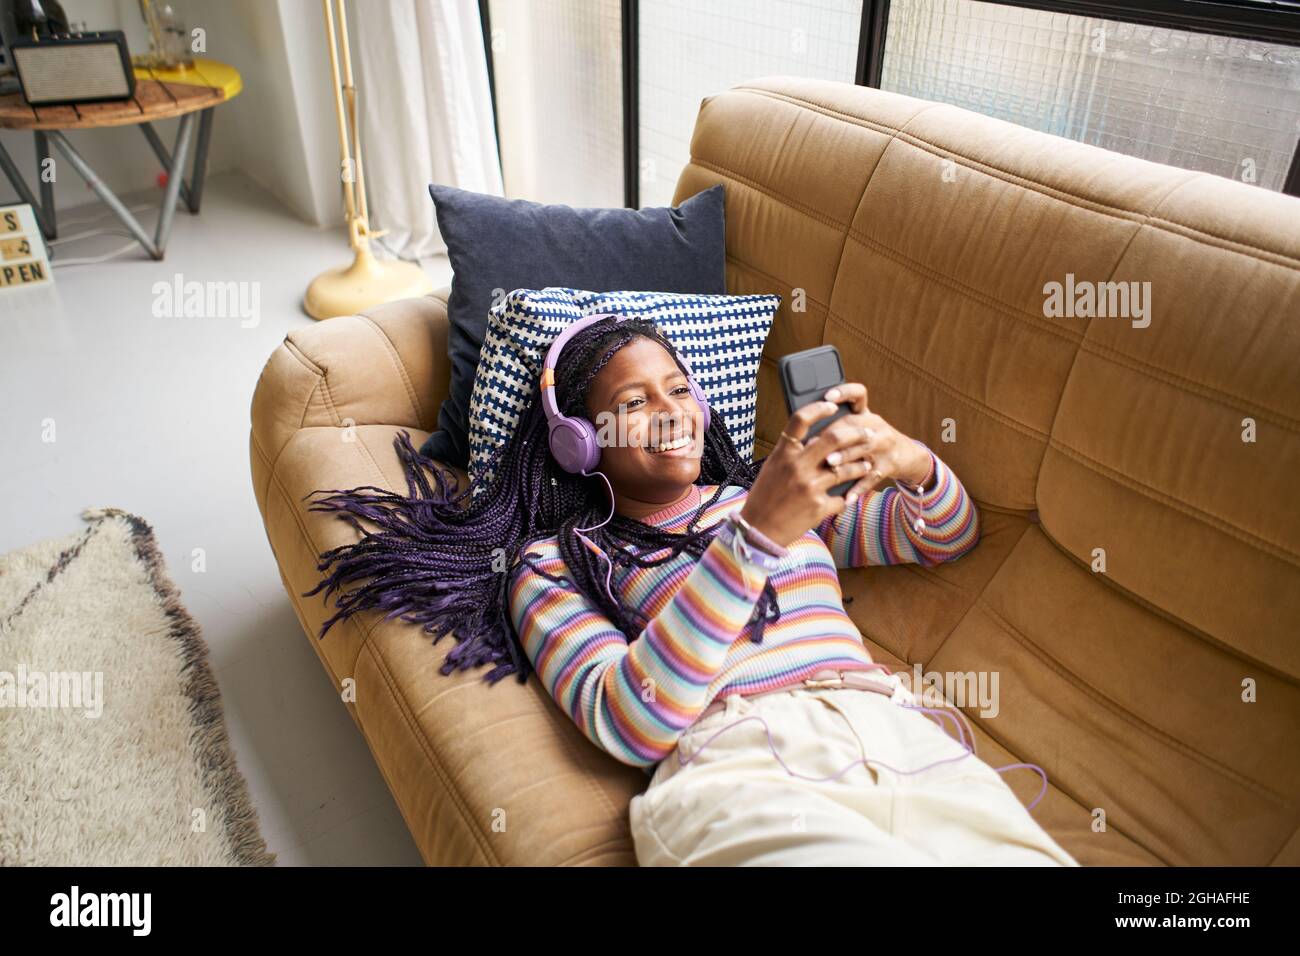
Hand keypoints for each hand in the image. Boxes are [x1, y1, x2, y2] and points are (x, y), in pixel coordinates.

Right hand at [740, 382, 880, 546]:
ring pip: (846, 469)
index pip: (801, 420)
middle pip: (834, 439)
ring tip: (866, 465)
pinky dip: (846, 497)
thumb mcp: (772, 468)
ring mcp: (809, 487)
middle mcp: (797, 467)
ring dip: (860, 466)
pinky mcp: (819, 507)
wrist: (759, 530)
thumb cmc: (765, 498)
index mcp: (783, 454)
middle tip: (866, 433)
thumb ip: (791, 453)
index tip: (832, 405)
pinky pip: (842, 497)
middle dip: (856, 433)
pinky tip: (848, 497)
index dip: (819, 408)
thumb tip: (812, 439)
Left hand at [807, 384, 931, 501]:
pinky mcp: (889, 465)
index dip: (843, 393)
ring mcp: (885, 446)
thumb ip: (838, 426)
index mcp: (866, 414)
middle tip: (813, 443)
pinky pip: (871, 478)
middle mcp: (877, 426)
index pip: (858, 395)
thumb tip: (804, 431)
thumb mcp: (861, 428)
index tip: (827, 397)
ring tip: (830, 463)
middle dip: (833, 434)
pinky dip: (858, 488)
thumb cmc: (872, 442)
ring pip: (863, 449)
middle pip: (855, 425)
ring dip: (845, 456)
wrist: (907, 456)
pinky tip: (845, 497)